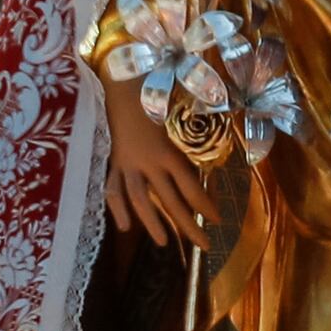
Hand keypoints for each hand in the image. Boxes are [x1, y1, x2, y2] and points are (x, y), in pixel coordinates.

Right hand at [103, 95, 217, 249]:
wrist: (119, 85)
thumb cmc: (153, 95)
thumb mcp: (177, 119)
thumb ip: (188, 144)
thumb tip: (206, 168)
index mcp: (167, 153)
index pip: (191, 187)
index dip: (205, 205)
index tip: (218, 220)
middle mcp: (148, 163)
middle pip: (170, 201)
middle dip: (189, 225)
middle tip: (205, 245)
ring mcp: (127, 165)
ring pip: (140, 201)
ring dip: (153, 223)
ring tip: (164, 243)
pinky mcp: (112, 163)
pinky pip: (112, 189)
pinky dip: (117, 209)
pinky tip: (126, 227)